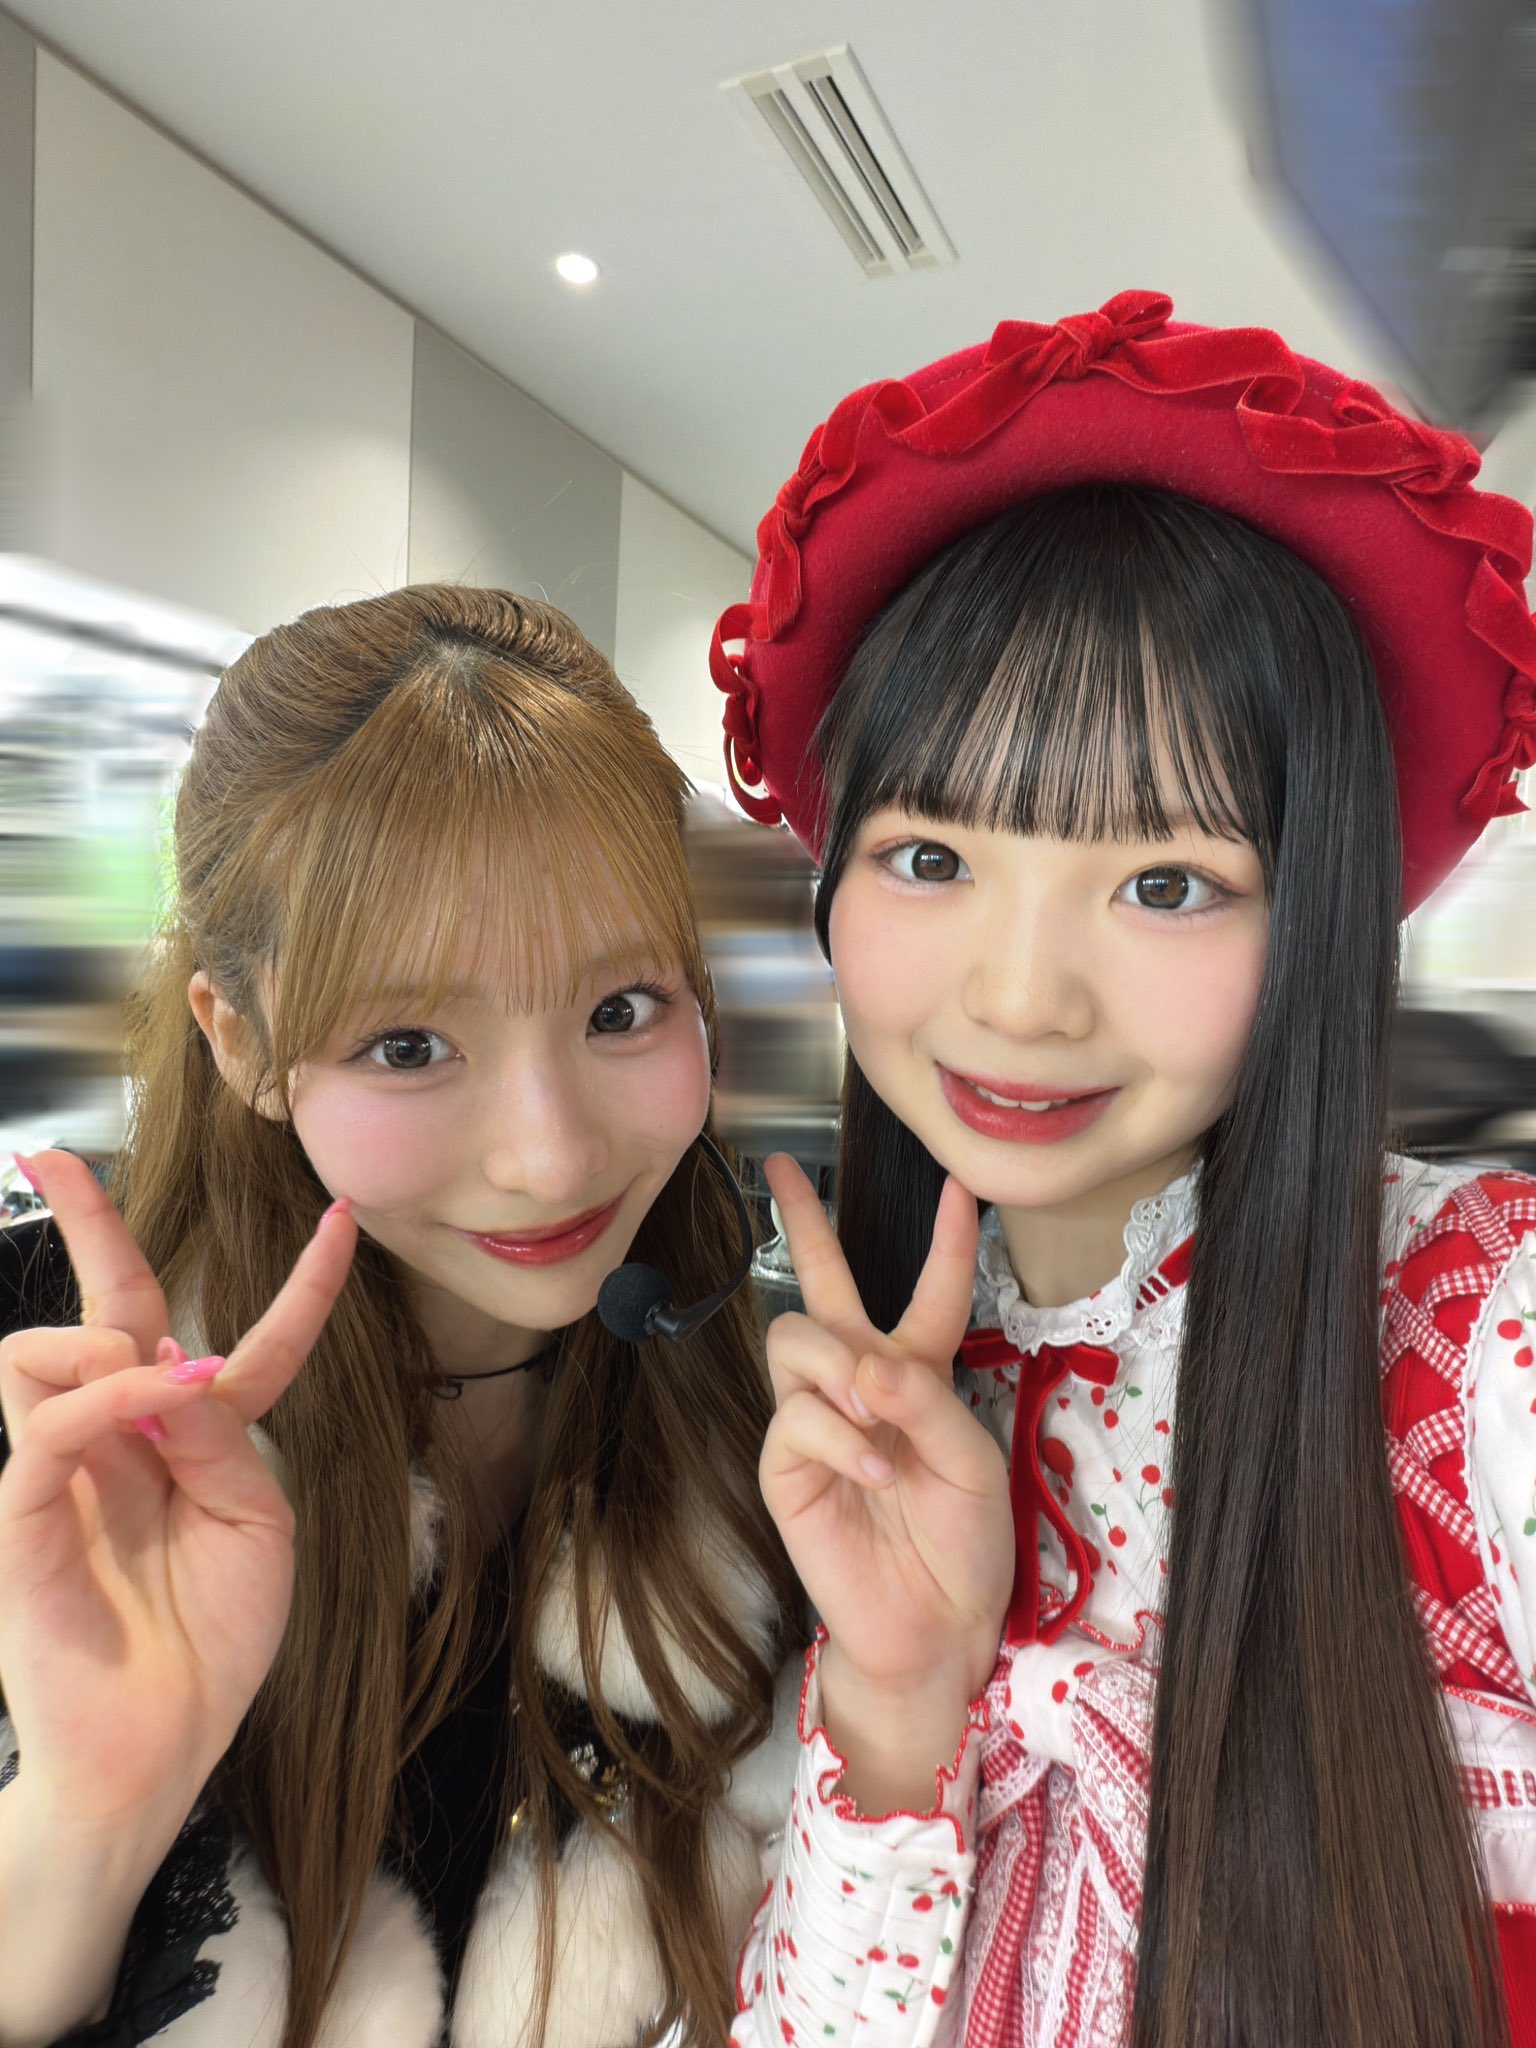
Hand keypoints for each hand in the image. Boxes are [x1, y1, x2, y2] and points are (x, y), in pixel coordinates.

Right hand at [0, 1151, 355, 1839]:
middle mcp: (127, 1439)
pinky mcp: (23, 1516)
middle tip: (54, 1157)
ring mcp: (69, 1472)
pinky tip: (150, 1399)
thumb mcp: (257, 1525)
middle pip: (110, 1310)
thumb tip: (170, 1365)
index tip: (341, 1216)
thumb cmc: (214, 1640)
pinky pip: (44, 1429)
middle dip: (88, 1225)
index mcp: (196, 1441)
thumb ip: (219, 1437)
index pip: (244, 1342)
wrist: (161, 1746)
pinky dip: (99, 1399)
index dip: (298, 1286)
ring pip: (50, 1351)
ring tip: (154, 1394)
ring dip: (110, 1346)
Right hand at [759, 1155, 1012, 1721]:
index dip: (946, 1242)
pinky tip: (871, 1468)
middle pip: (820, 1285)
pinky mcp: (787, 1465)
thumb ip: (924, 1399)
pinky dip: (838, 1434)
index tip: (956, 1187)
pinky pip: (795, 1415)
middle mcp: (862, 1383)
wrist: (936, 1626)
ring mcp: (818, 1420)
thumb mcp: (974, 1461)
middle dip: (800, 1222)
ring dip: (838, 1364)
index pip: (931, 1292)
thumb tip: (863, 1366)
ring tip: (872, 1413)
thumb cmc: (967, 1545)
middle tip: (780, 1168)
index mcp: (920, 1374)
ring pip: (796, 1337)